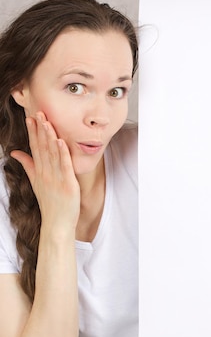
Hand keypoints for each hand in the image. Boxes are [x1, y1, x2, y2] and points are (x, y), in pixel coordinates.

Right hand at [11, 112, 79, 232]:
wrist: (57, 224)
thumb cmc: (50, 204)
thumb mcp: (36, 182)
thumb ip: (27, 165)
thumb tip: (15, 152)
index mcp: (39, 172)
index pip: (35, 148)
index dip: (33, 132)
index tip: (30, 117)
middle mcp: (46, 174)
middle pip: (42, 148)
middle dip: (40, 130)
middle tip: (38, 112)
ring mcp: (56, 179)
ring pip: (52, 154)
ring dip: (49, 137)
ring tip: (47, 121)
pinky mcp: (68, 185)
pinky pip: (65, 166)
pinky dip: (62, 153)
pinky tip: (60, 141)